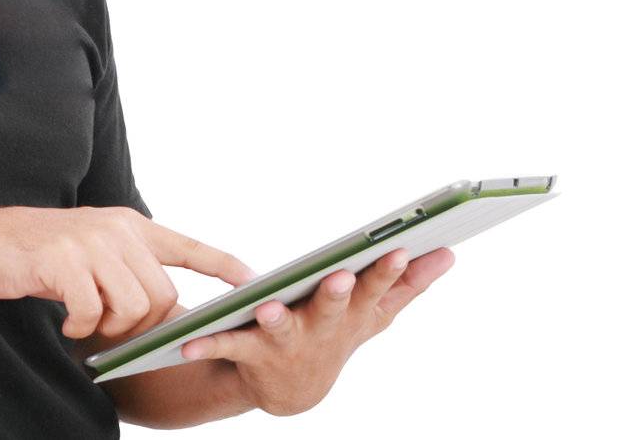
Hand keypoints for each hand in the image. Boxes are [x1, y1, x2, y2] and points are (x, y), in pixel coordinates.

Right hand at [0, 205, 256, 340]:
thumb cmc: (42, 257)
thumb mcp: (92, 251)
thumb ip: (128, 268)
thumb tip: (161, 309)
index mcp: (128, 225)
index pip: (187, 245)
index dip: (222, 264)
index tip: (252, 280)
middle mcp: (116, 229)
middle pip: (162, 294)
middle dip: (142, 323)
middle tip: (109, 327)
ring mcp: (90, 242)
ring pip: (133, 306)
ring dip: (110, 328)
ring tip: (86, 323)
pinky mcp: (65, 260)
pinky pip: (94, 313)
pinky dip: (82, 329)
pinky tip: (67, 325)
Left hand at [178, 246, 455, 416]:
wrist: (291, 390)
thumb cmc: (336, 335)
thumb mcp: (374, 314)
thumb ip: (409, 284)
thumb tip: (449, 254)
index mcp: (352, 313)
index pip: (375, 287)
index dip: (387, 270)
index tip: (400, 247)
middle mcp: (322, 329)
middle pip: (331, 308)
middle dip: (336, 293)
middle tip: (339, 276)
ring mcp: (286, 343)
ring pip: (281, 328)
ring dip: (276, 319)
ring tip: (267, 308)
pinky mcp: (248, 352)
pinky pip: (225, 344)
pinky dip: (207, 343)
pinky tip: (187, 341)